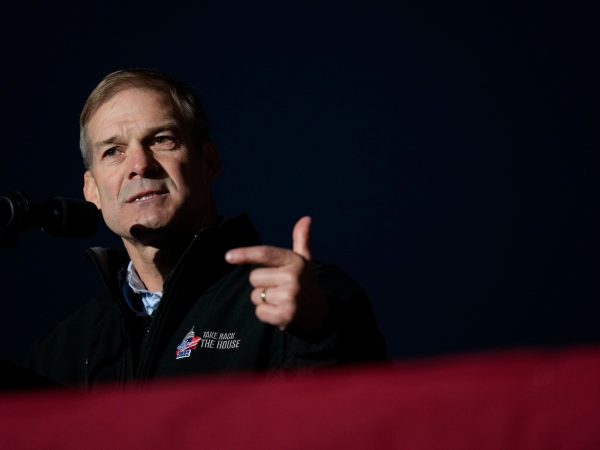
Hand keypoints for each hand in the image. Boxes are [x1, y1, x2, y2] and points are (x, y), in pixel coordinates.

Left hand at [225, 216, 329, 334]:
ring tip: (281, 300)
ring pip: (255, 296)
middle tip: (280, 288)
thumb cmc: (306, 283)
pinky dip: (266, 314)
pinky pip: (259, 312)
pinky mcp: (285, 315)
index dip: (245, 254)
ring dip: (263, 300)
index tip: (229, 256)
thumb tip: (306, 218)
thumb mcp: (305, 260)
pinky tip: (280, 312)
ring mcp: (289, 297)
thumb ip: (301, 239)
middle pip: (254, 277)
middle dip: (261, 284)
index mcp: (295, 261)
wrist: (319, 314)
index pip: (265, 254)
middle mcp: (293, 277)